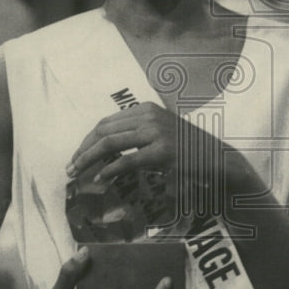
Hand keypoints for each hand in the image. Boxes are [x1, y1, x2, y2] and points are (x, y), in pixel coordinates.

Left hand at [65, 102, 223, 209]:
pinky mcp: (162, 151)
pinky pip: (126, 160)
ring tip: (77, 173)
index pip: (106, 122)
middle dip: (83, 149)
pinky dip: (109, 170)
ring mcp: (156, 132)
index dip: (87, 140)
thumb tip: (105, 149)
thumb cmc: (189, 152)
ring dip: (88, 159)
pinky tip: (100, 180)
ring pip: (110, 143)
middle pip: (103, 130)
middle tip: (71, 167)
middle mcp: (149, 116)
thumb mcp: (161, 134)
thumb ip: (137, 135)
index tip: (77, 155)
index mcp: (146, 108)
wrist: (218, 161)